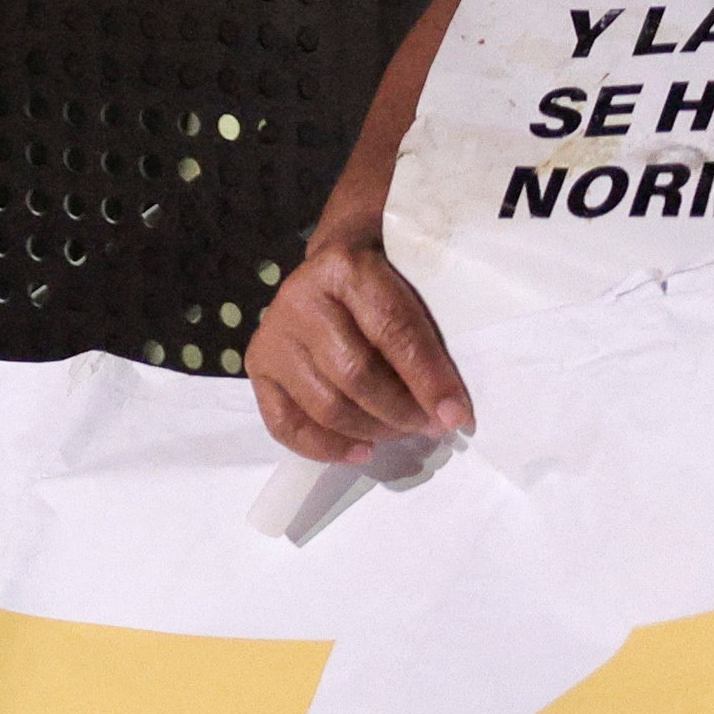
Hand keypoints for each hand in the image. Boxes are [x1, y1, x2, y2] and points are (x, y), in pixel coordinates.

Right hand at [243, 231, 474, 463]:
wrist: (333, 261)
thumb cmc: (385, 274)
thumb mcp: (412, 279)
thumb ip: (430, 329)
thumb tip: (450, 409)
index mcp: (345, 266)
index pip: (393, 332)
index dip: (428, 379)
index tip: (456, 414)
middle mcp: (300, 298)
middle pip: (355, 375)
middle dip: (401, 411)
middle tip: (430, 426)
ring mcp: (273, 333)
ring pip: (325, 405)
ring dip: (372, 431)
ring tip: (401, 433)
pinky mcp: (257, 363)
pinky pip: (285, 423)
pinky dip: (325, 448)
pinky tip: (362, 452)